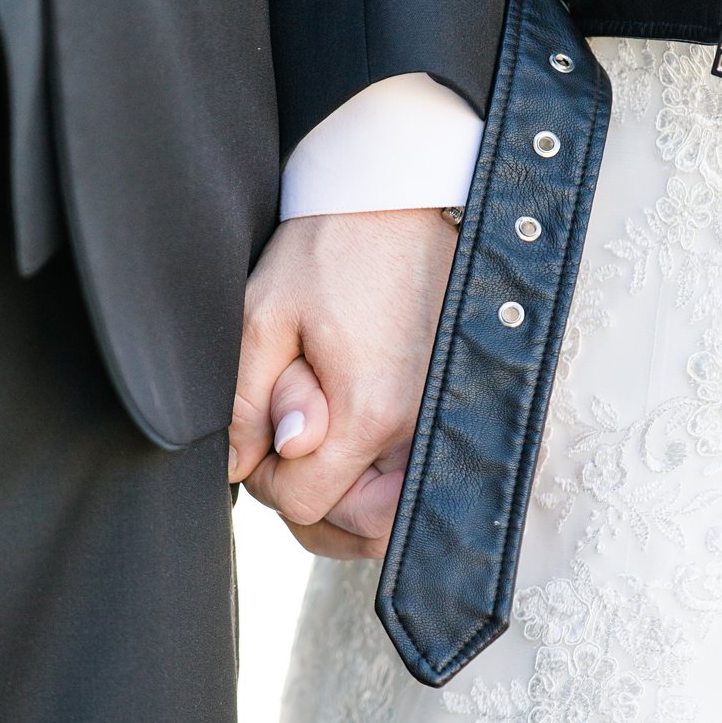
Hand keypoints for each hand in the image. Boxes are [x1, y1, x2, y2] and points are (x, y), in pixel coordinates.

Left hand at [228, 208, 455, 559]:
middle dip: (315, 501)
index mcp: (371, 412)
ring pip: (403, 517)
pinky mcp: (475, 410)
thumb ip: (247, 401)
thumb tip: (246, 465)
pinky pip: (437, 483)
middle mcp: (426, 428)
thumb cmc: (330, 249)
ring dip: (356, 504)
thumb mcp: (262, 317)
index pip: (306, 504)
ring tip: (325, 454)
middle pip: (362, 528)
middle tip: (291, 448)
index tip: (261, 438)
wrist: (402, 194)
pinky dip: (396, 486)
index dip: (268, 481)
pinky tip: (365, 456)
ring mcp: (457, 422)